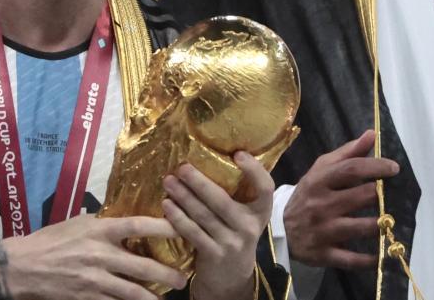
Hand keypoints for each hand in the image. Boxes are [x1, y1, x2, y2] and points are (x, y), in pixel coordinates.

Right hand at [0, 214, 185, 299]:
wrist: (23, 267)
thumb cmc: (50, 241)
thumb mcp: (77, 223)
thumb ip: (101, 223)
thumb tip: (125, 219)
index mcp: (99, 231)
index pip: (138, 225)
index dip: (163, 226)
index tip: (181, 227)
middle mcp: (101, 255)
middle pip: (143, 267)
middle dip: (167, 275)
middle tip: (181, 279)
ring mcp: (95, 280)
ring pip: (133, 293)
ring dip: (152, 298)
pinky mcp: (88, 298)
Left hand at [161, 154, 272, 299]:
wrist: (230, 278)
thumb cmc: (233, 235)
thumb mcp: (242, 217)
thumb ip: (235, 195)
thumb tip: (209, 156)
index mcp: (260, 212)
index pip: (266, 188)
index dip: (254, 170)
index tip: (238, 154)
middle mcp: (250, 227)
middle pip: (222, 200)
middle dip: (199, 182)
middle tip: (182, 167)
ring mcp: (232, 242)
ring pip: (204, 215)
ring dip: (183, 196)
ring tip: (168, 181)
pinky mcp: (215, 255)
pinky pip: (193, 232)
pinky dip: (178, 217)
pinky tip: (167, 205)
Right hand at [283, 129, 397, 268]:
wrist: (279, 229)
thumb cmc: (308, 195)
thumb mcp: (320, 171)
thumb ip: (347, 154)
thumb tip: (372, 134)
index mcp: (319, 181)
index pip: (350, 169)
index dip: (375, 167)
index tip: (394, 169)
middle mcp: (320, 205)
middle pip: (360, 196)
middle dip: (381, 196)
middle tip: (395, 196)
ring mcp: (322, 231)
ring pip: (360, 227)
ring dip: (380, 225)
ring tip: (391, 221)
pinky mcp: (324, 254)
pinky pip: (351, 259)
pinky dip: (370, 259)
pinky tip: (383, 255)